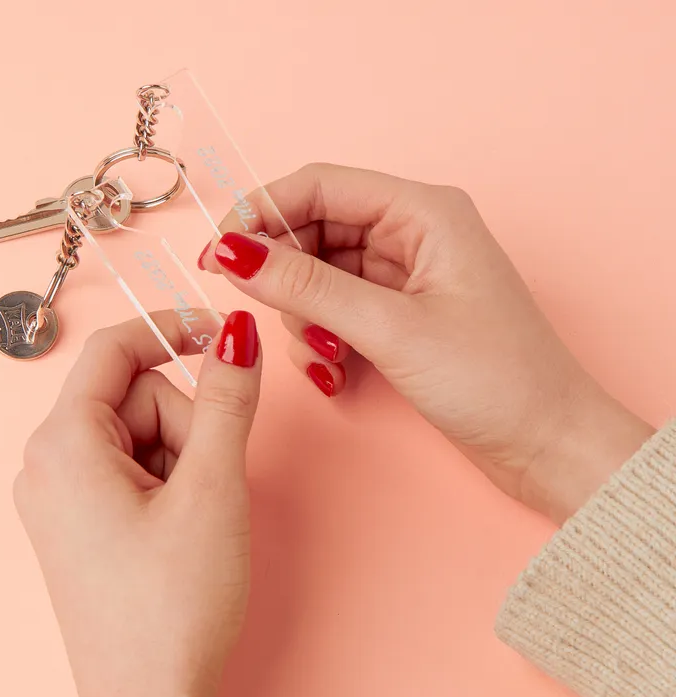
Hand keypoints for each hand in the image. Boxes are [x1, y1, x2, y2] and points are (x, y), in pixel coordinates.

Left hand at [13, 309, 261, 696]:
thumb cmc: (173, 603)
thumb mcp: (211, 487)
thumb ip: (226, 399)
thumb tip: (237, 334)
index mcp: (63, 445)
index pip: (114, 349)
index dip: (174, 330)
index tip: (223, 333)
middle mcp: (48, 463)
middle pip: (134, 396)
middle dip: (185, 424)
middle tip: (206, 484)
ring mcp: (62, 494)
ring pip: (139, 433)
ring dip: (181, 458)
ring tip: (193, 517)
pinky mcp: (82, 520)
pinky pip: (131, 468)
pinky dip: (167, 481)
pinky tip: (179, 528)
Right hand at [199, 163, 653, 522]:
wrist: (545, 444)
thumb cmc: (496, 380)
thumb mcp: (391, 329)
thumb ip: (307, 287)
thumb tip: (235, 252)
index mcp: (424, 211)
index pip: (319, 185)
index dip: (261, 212)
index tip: (218, 253)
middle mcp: (413, 233)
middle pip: (314, 231)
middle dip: (286, 279)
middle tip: (265, 316)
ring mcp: (406, 277)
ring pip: (320, 277)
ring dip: (306, 319)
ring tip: (326, 361)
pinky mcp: (401, 316)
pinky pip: (338, 311)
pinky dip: (325, 340)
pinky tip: (338, 374)